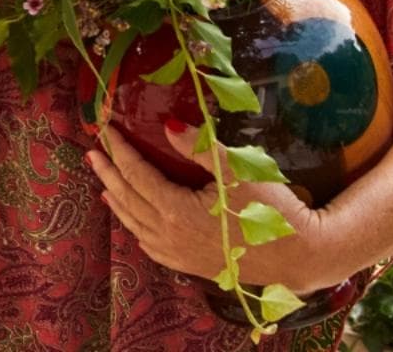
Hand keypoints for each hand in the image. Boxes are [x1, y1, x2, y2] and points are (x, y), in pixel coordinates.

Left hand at [88, 125, 349, 294]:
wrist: (299, 256)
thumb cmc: (270, 209)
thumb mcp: (235, 169)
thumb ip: (198, 147)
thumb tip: (166, 125)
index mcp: (175, 211)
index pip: (137, 174)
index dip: (120, 150)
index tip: (106, 129)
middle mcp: (169, 235)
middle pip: (128, 199)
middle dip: (109, 173)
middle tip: (93, 153)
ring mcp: (178, 254)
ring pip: (136, 224)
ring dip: (119, 202)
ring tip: (105, 185)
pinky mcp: (191, 266)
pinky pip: (151, 246)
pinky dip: (136, 229)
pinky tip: (136, 224)